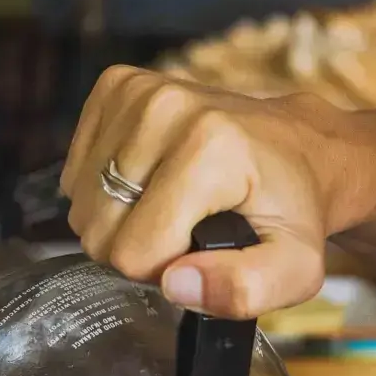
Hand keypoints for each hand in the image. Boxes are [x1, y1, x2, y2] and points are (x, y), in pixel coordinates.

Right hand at [61, 68, 356, 317]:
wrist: (299, 149)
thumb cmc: (293, 211)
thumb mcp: (294, 269)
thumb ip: (244, 289)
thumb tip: (178, 285)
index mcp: (210, 150)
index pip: (133, 253)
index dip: (165, 272)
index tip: (201, 254)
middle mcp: (166, 108)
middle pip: (100, 230)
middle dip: (139, 248)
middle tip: (188, 233)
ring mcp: (136, 91)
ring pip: (82, 204)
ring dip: (123, 220)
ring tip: (172, 207)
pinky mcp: (116, 85)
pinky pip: (76, 170)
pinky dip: (108, 188)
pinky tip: (151, 182)